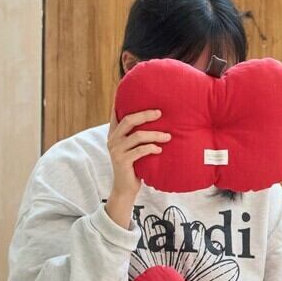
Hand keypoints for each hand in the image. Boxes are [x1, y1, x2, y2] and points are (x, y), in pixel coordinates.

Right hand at [105, 106, 170, 228]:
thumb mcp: (133, 147)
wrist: (125, 187)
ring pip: (138, 136)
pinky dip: (152, 148)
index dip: (123, 103)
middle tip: (160, 113)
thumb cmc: (134, 164)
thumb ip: (137, 134)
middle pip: (129, 120)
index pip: (117, 114)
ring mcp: (116, 150)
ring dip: (155, 135)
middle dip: (146, 115)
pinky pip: (140, 150)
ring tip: (168, 137)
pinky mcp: (122, 161)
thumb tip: (157, 118)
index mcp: (114, 134)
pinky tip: (159, 149)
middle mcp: (113, 140)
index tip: (135, 93)